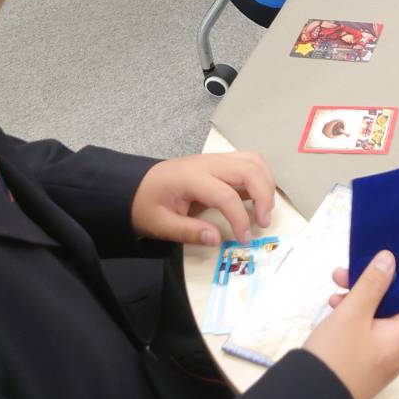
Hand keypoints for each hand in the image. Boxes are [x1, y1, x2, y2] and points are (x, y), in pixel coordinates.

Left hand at [129, 151, 273, 245]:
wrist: (132, 184)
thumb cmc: (145, 205)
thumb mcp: (159, 224)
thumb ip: (188, 232)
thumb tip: (217, 239)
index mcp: (191, 178)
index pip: (226, 195)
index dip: (240, 218)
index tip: (244, 239)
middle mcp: (207, 163)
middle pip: (249, 169)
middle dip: (264, 196)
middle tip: (263, 222)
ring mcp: (215, 159)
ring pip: (253, 160)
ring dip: (266, 183)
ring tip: (264, 209)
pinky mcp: (219, 161)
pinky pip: (248, 161)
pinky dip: (260, 177)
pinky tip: (257, 197)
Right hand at [303, 252, 398, 398]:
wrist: (308, 398)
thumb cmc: (334, 357)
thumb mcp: (352, 314)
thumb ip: (373, 283)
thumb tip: (391, 259)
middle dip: (385, 277)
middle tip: (364, 260)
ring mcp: (386, 351)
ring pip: (385, 311)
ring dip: (366, 291)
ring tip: (339, 279)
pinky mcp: (370, 355)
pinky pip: (372, 324)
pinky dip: (358, 309)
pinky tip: (335, 301)